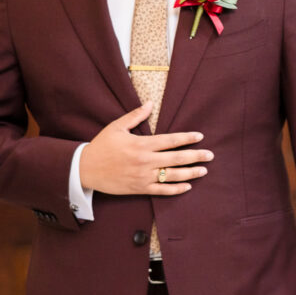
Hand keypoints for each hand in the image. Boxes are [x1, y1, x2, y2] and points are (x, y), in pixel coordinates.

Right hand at [78, 103, 213, 194]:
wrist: (85, 169)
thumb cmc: (101, 146)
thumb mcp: (116, 127)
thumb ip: (135, 116)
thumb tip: (150, 103)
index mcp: (141, 144)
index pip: (170, 140)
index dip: (187, 138)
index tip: (200, 136)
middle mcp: (145, 161)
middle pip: (176, 158)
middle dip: (196, 156)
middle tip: (210, 155)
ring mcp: (143, 176)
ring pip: (172, 175)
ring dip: (191, 173)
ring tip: (204, 170)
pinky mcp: (139, 188)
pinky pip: (162, 190)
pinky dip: (176, 189)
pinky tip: (187, 186)